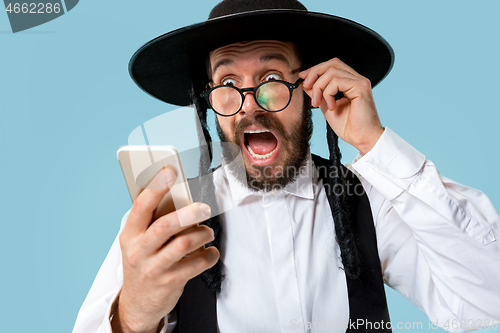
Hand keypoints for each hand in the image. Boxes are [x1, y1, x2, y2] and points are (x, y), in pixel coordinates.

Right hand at [112, 168, 218, 332]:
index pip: (141, 206)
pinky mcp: (169, 283)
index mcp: (129, 234)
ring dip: (202, 234)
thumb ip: (154, 221)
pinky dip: (209, 255)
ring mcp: (153, 268)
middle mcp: (138, 250)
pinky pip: (196, 265)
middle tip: (205, 208)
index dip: (155, 187)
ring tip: (208, 232)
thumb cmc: (144, 262)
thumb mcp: (139, 241)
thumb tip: (180, 195)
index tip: (170, 171)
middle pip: (165, 226)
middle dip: (189, 213)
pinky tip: (211, 252)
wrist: (138, 303)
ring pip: (183, 244)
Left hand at [299, 58, 383, 154]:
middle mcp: (357, 79)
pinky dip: (328, 94)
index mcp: (350, 82)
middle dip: (315, 72)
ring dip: (319, 87)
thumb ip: (318, 94)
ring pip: (332, 72)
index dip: (316, 69)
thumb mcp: (327, 107)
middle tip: (306, 86)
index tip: (303, 78)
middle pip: (332, 63)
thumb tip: (306, 83)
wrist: (361, 139)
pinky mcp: (360, 87)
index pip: (332, 66)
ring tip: (317, 103)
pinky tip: (331, 107)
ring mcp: (360, 82)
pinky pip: (336, 82)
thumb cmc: (349, 127)